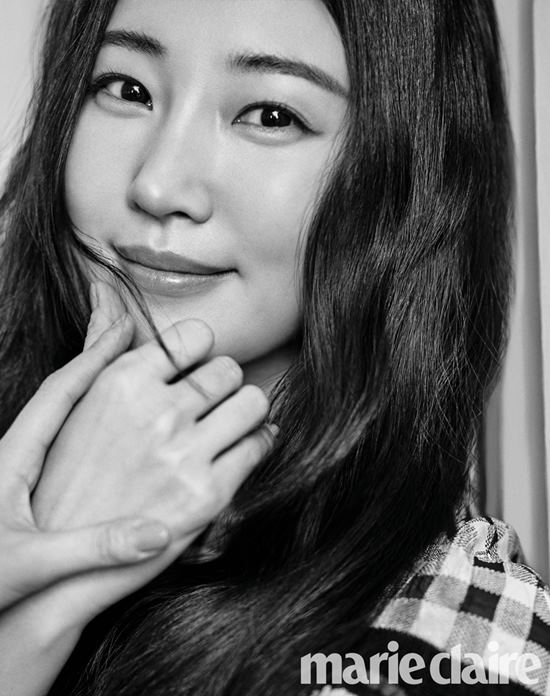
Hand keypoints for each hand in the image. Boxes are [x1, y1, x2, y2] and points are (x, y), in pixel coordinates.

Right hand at [31, 282, 273, 627]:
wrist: (63, 560)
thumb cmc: (67, 475)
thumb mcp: (73, 404)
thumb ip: (100, 345)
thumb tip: (104, 290)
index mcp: (121, 384)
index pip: (194, 336)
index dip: (198, 352)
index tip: (193, 368)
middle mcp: (156, 414)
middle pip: (228, 369)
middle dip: (223, 383)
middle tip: (211, 402)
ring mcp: (184, 456)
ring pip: (253, 402)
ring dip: (247, 409)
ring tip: (231, 422)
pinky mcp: (209, 496)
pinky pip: (259, 446)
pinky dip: (258, 442)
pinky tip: (243, 447)